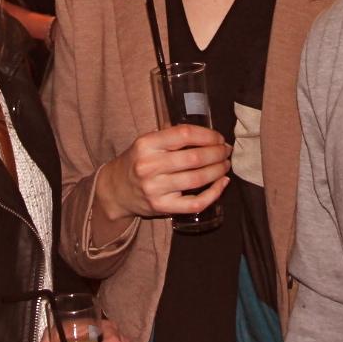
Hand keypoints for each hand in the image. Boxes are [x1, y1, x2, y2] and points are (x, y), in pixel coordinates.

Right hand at [96, 124, 230, 223]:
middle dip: (217, 153)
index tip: (218, 137)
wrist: (116, 190)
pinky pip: (195, 202)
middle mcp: (149, 166)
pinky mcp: (162, 207)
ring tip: (225, 164)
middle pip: (194, 158)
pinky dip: (214, 193)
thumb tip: (209, 134)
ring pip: (197, 179)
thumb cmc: (137, 161)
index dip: (207, 135)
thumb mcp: (147, 142)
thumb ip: (171, 136)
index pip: (184, 134)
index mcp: (146, 144)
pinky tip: (222, 183)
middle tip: (227, 151)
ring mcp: (155, 189)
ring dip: (218, 170)